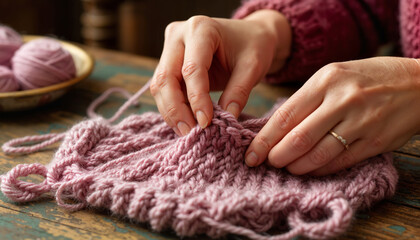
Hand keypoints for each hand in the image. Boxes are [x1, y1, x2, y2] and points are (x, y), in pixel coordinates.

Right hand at [150, 10, 290, 135]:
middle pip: (166, 77)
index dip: (196, 99)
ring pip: (160, 86)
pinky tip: (185, 124)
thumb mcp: (253, 66)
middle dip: (176, 109)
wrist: (250, 36)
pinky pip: (164, 90)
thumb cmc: (253, 46)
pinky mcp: (169, 63)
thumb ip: (239, 91)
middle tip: (190, 133)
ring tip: (188, 132)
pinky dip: (173, 108)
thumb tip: (226, 119)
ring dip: (171, 112)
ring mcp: (170, 49)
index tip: (206, 123)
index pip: (192, 69)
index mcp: (200, 29)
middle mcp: (178, 35)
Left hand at [246, 57, 419, 174]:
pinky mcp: (376, 142)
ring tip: (287, 168)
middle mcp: (342, 100)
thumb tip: (276, 128)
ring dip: (297, 166)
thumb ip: (307, 100)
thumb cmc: (366, 78)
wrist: (417, 83)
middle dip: (277, 156)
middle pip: (298, 138)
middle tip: (267, 163)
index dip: (264, 139)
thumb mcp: (333, 76)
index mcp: (326, 80)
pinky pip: (340, 162)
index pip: (286, 116)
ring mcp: (361, 122)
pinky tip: (310, 170)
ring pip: (318, 155)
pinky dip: (320, 170)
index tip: (251, 154)